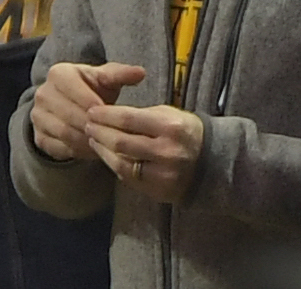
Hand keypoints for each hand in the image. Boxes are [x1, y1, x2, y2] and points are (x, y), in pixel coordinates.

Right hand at [30, 60, 142, 162]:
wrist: (74, 102)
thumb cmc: (95, 87)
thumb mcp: (107, 77)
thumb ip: (121, 74)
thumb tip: (140, 73)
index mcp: (59, 73)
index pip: (77, 92)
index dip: (97, 105)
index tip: (114, 115)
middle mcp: (43, 94)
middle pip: (70, 115)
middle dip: (93, 125)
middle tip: (113, 133)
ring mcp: (37, 117)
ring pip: (64, 133)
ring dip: (87, 140)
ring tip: (107, 142)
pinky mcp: (38, 136)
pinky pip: (58, 147)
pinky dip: (78, 151)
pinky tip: (95, 150)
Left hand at [87, 102, 203, 200]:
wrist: (212, 162)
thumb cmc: (187, 133)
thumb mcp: (172, 115)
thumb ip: (144, 116)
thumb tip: (111, 115)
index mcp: (172, 127)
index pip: (130, 119)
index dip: (107, 115)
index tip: (92, 111)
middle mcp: (166, 151)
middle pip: (120, 142)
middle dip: (100, 132)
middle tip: (88, 125)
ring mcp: (161, 173)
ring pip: (120, 161)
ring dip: (102, 149)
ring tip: (93, 139)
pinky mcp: (156, 188)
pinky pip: (126, 176)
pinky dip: (112, 164)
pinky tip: (106, 154)